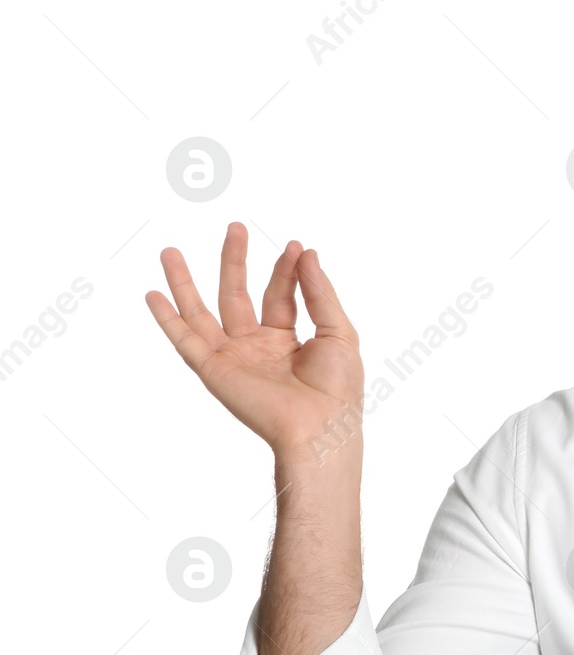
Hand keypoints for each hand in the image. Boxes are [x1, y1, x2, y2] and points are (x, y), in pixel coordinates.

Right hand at [145, 223, 364, 457]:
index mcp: (289, 340)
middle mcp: (257, 346)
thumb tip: (307, 253)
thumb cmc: (338, 387)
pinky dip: (167, 318)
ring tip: (170, 250)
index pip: (281, 294)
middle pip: (237, 295)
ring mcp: (233, 357)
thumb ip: (319, 292)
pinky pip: (184, 340)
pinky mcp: (214, 370)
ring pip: (202, 312)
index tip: (296, 246)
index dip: (286, 269)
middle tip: (235, 227)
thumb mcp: (338, 331)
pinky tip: (153, 294)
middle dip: (235, 261)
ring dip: (185, 282)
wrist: (320, 427)